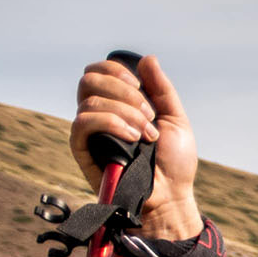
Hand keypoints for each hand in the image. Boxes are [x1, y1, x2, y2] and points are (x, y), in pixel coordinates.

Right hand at [71, 53, 201, 240]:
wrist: (171, 196)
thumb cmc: (174, 163)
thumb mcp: (175, 119)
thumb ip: (161, 89)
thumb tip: (148, 59)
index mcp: (118, 103)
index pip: (99, 71)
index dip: (116, 71)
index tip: (140, 88)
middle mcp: (100, 114)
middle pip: (89, 79)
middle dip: (122, 91)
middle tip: (148, 114)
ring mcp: (90, 131)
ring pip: (89, 100)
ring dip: (124, 112)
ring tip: (146, 134)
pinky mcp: (82, 149)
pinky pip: (82, 122)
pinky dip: (109, 123)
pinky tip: (131, 137)